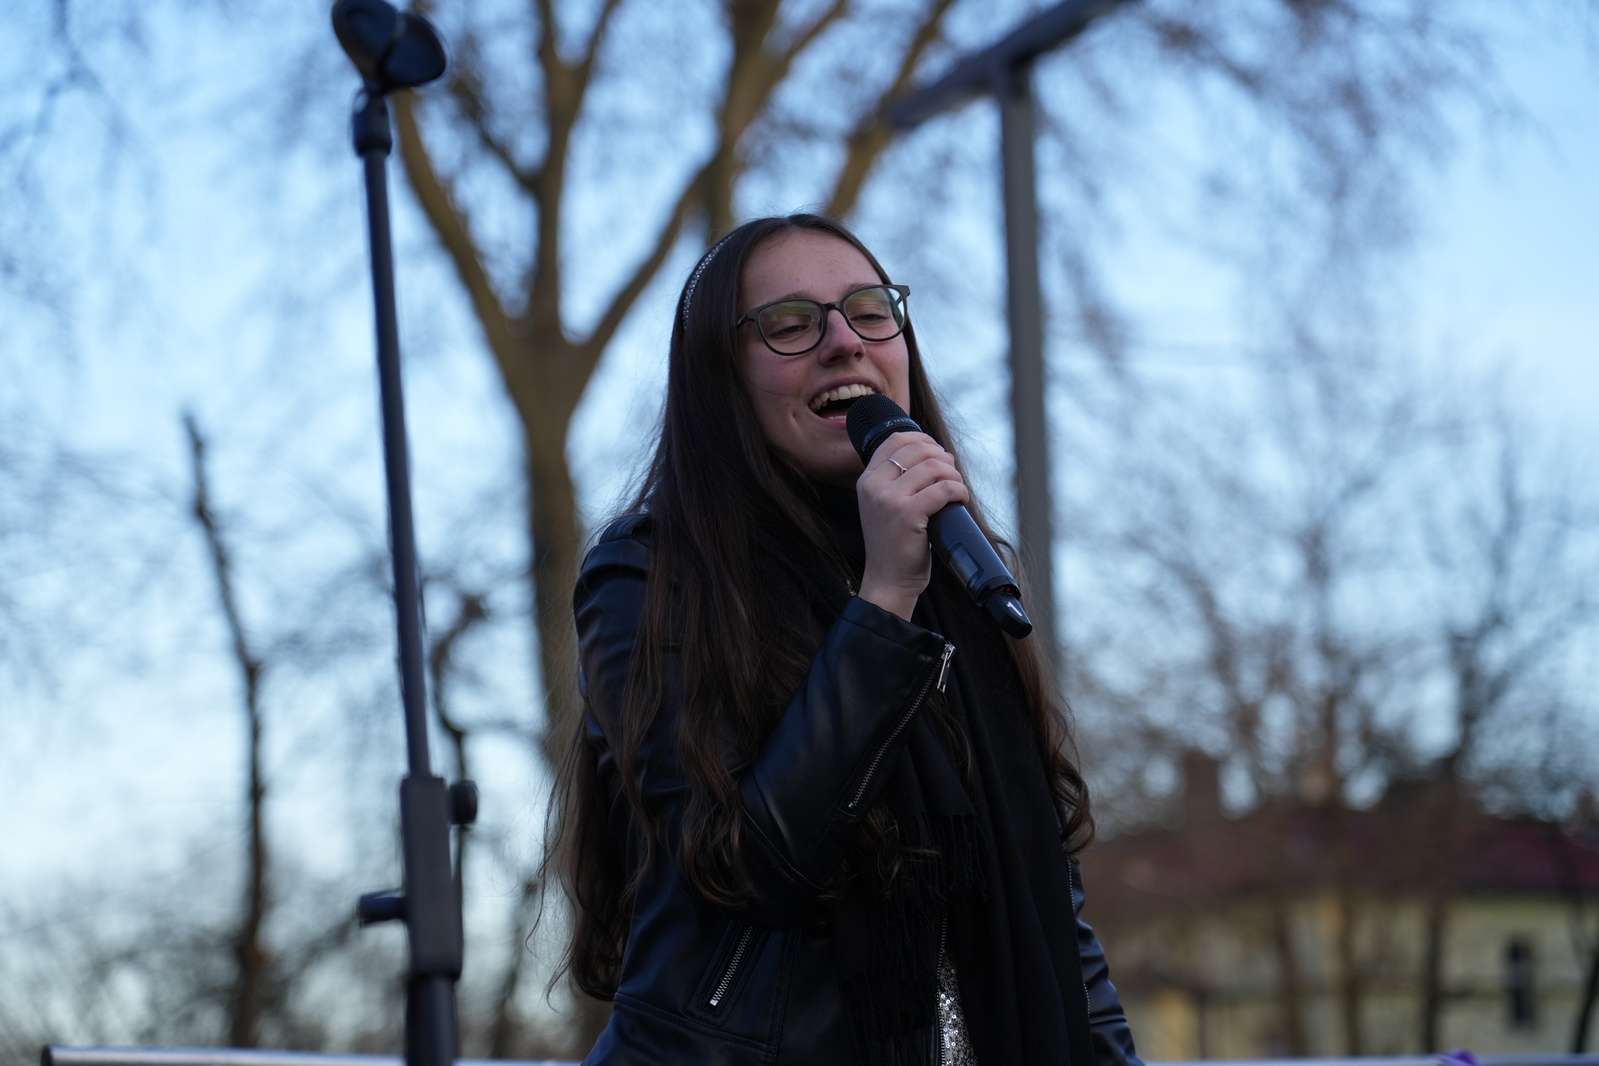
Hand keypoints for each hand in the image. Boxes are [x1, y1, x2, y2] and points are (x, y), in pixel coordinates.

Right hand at [854, 431, 968, 620]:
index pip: (896, 440)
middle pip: (918, 449)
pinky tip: (960, 500)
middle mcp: (874, 485)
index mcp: (866, 480)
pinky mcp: (907, 514)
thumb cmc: (893, 546)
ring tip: (957, 490)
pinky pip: (943, 489)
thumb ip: (894, 482)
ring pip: (934, 466)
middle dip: (943, 458)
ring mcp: (889, 499)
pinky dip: (959, 491)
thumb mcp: (882, 507)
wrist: (887, 582)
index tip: (938, 454)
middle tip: (952, 476)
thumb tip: (933, 456)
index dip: (923, 439)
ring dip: (954, 475)